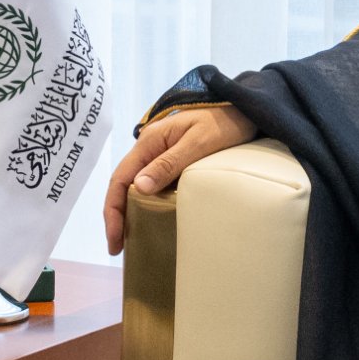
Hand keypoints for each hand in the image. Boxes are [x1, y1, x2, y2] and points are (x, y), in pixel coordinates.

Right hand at [100, 102, 259, 251]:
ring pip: (135, 186)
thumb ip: (169, 163)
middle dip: (116, 216)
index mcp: (150, 142)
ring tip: (129, 240)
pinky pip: (152, 184)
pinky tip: (150, 220)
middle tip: (118, 248)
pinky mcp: (172, 160)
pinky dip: (145, 204)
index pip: (119, 178)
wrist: (245, 111)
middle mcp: (149, 148)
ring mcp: (160, 154)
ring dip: (128, 212)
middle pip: (123, 185)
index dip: (112, 210)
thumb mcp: (198, 143)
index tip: (115, 239)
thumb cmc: (224, 124)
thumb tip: (139, 188)